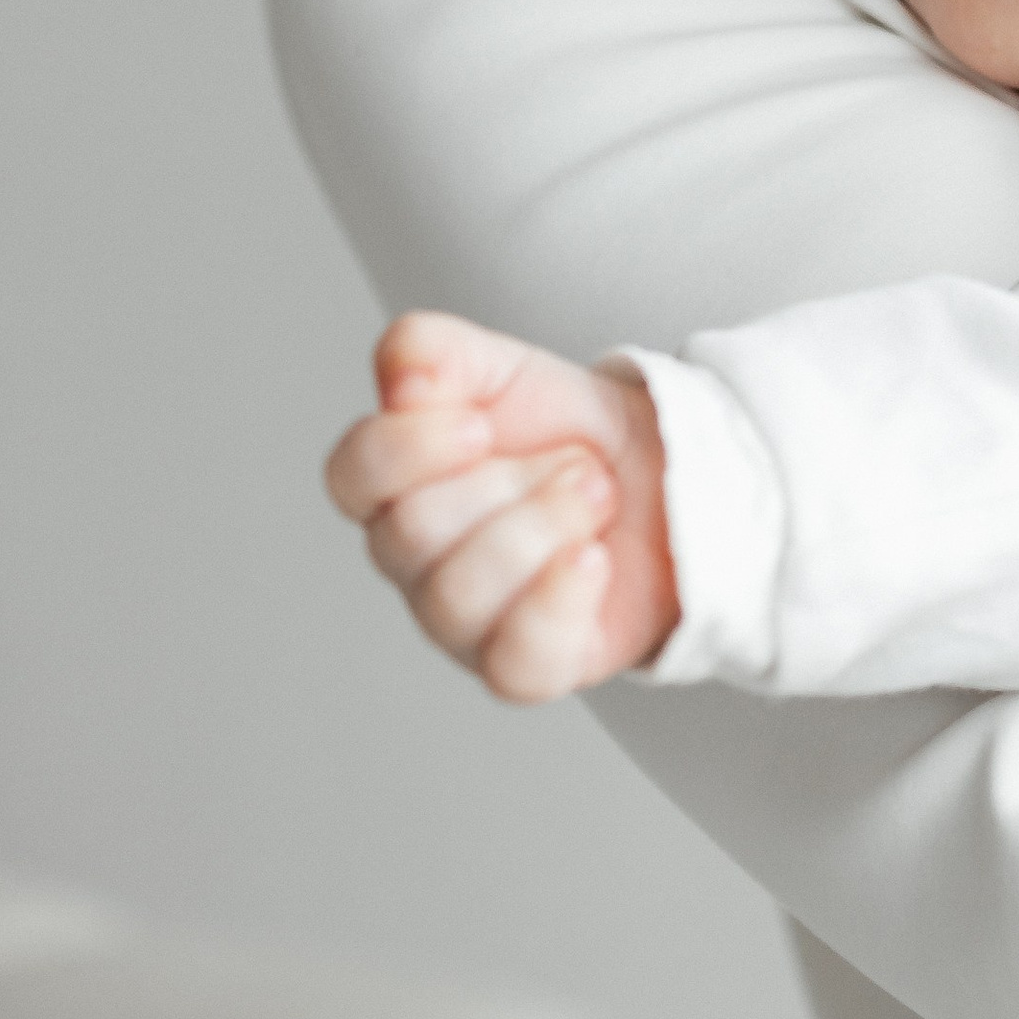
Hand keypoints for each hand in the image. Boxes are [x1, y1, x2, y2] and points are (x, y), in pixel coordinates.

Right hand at [322, 311, 678, 701]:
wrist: (667, 476)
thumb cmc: (565, 431)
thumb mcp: (501, 366)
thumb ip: (431, 351)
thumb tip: (400, 378)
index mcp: (392, 487)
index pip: (352, 474)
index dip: (410, 447)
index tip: (481, 424)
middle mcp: (412, 563)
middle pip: (415, 532)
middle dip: (514, 480)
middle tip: (573, 462)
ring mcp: (461, 624)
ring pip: (457, 597)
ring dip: (547, 526)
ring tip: (594, 497)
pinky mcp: (522, 668)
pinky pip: (515, 660)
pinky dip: (560, 598)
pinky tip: (593, 558)